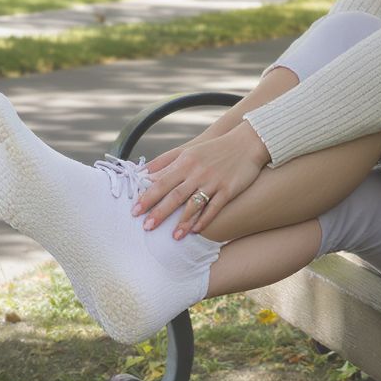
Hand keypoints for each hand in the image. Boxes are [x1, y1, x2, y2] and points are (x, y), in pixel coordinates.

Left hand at [133, 121, 269, 238]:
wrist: (246, 143)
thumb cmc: (212, 149)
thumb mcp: (188, 151)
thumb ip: (165, 162)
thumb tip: (143, 173)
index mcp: (184, 161)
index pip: (161, 181)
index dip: (147, 196)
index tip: (134, 210)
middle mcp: (197, 172)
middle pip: (174, 195)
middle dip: (159, 212)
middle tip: (146, 227)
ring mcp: (213, 181)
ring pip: (194, 204)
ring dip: (182, 222)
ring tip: (172, 237)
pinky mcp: (228, 189)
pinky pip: (214, 207)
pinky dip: (204, 220)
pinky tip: (196, 231)